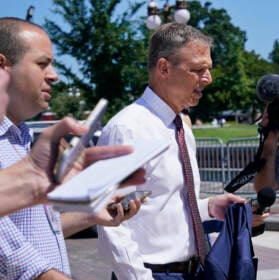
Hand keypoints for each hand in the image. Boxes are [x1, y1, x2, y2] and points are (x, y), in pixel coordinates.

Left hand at [26, 117, 143, 203]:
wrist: (27, 180)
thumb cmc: (38, 157)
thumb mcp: (50, 135)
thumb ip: (66, 124)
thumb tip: (86, 128)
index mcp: (83, 155)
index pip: (105, 153)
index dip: (119, 151)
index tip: (133, 149)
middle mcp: (87, 169)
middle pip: (112, 167)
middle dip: (129, 167)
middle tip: (144, 165)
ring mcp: (86, 182)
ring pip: (110, 180)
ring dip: (127, 179)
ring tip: (142, 177)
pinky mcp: (83, 194)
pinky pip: (101, 193)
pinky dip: (114, 191)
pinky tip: (126, 190)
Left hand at [91, 193, 142, 225]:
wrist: (92, 209)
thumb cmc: (104, 202)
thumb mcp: (116, 196)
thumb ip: (126, 193)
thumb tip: (135, 189)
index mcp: (126, 208)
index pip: (136, 205)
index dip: (141, 202)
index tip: (146, 197)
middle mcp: (124, 214)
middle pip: (135, 211)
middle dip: (138, 205)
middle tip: (138, 199)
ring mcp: (120, 219)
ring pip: (130, 215)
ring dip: (132, 207)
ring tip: (132, 200)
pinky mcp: (115, 222)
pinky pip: (121, 217)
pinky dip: (121, 210)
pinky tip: (119, 205)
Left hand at [208, 193, 246, 219]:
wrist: (211, 206)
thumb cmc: (219, 199)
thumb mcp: (228, 196)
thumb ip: (235, 198)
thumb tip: (244, 201)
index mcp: (236, 203)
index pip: (243, 206)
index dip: (246, 208)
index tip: (248, 209)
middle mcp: (235, 209)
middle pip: (242, 212)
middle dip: (244, 214)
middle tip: (246, 215)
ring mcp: (232, 215)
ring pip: (239, 218)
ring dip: (240, 218)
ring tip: (242, 219)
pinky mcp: (229, 220)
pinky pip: (233, 222)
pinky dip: (235, 222)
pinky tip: (237, 223)